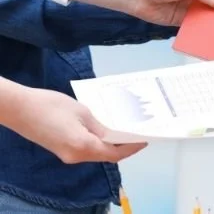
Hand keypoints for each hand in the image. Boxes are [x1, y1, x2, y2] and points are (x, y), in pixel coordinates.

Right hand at [4, 87, 146, 163]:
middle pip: (106, 156)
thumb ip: (101, 127)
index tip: (145, 139)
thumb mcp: (82, 113)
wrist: (19, 108)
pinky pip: (85, 149)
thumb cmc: (50, 106)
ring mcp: (67, 155)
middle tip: (137, 133)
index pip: (115, 153)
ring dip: (111, 145)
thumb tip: (114, 135)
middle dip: (123, 146)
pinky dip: (98, 143)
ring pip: (96, 153)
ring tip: (123, 131)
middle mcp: (77, 156)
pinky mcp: (61, 150)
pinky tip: (104, 131)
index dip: (131, 148)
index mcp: (84, 146)